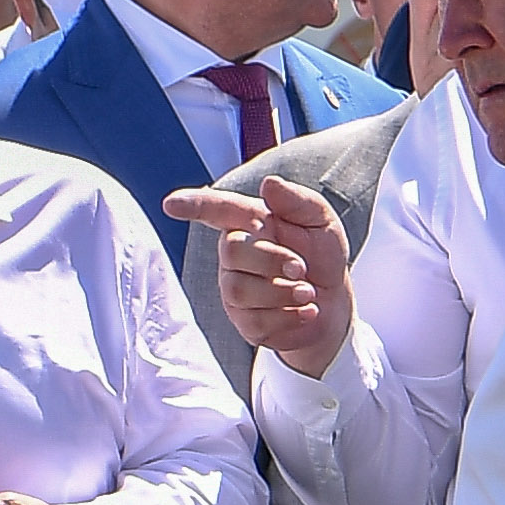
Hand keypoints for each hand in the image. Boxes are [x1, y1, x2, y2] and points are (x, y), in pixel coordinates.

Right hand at [172, 172, 353, 377]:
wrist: (334, 303)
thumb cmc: (321, 256)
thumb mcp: (321, 221)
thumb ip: (297, 201)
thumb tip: (269, 184)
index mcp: (250, 222)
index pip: (215, 209)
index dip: (192, 205)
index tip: (171, 204)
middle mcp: (235, 254)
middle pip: (232, 251)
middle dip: (273, 260)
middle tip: (302, 268)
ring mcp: (234, 288)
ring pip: (240, 289)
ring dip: (282, 292)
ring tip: (308, 292)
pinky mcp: (243, 320)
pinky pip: (254, 320)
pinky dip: (288, 316)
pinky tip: (305, 310)